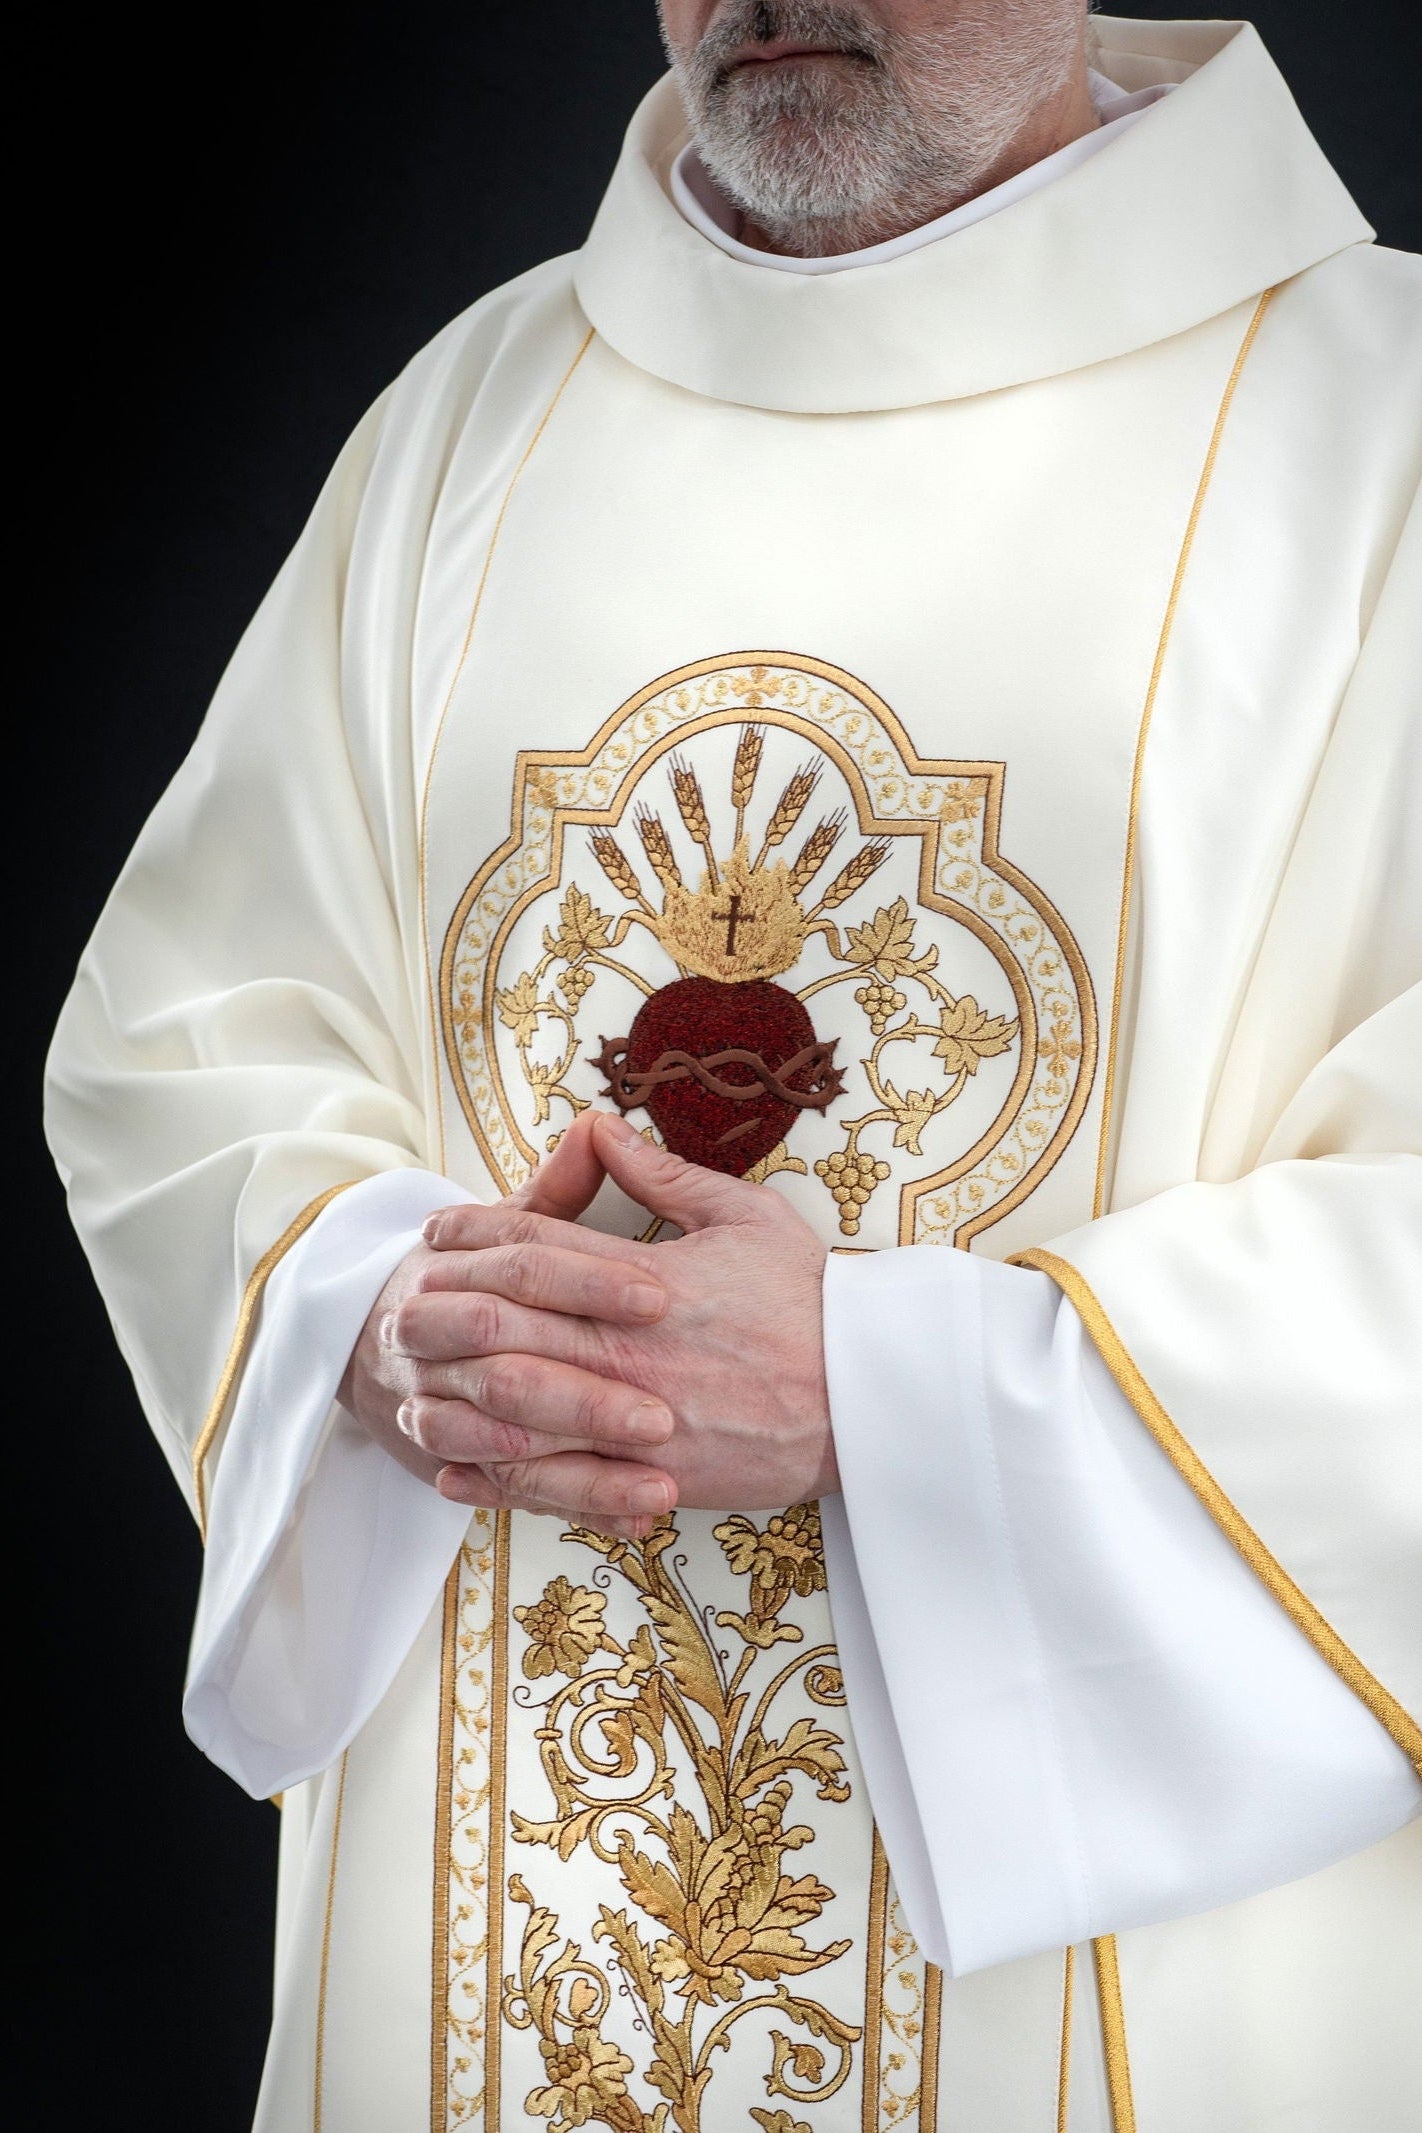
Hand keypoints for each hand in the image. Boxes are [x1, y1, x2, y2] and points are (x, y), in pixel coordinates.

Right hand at [338, 1131, 681, 1534]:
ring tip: (660, 1475)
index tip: (661, 1298)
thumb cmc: (475, 1279)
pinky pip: (504, 1492)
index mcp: (450, 1263)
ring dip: (581, 1466)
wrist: (380, 1338)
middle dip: (585, 1394)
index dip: (589, 1281)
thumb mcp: (510, 1225)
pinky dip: (569, 1505)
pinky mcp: (441, 1460)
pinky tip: (633, 1513)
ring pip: (500, 1443)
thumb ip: (558, 1192)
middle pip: (505, 1365)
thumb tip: (600, 1127)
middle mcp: (428, 1335)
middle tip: (664, 1413)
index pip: (523, 1264)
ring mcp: (430, 1404)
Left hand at [391, 1111, 835, 1526]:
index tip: (441, 1229)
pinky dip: (495, 1477)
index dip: (477, 1233)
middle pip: (505, 1325)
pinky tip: (454, 1469)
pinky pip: (553, 1481)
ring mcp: (632, 1418)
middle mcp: (625, 1349)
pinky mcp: (647, 1476)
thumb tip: (600, 1128)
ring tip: (407, 1385)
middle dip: (444, 1310)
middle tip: (400, 1297)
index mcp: (644, 1280)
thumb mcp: (746, 1217)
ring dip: (453, 1397)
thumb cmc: (812, 1302)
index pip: (536, 1248)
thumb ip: (665, 1175)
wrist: (867, 1398)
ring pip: (515, 1409)